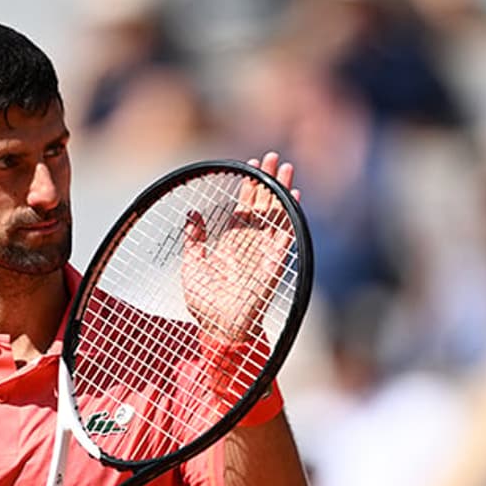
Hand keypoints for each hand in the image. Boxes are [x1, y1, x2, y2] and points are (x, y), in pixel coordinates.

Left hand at [181, 151, 301, 342]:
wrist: (219, 328)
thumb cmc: (205, 304)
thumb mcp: (192, 265)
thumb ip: (194, 240)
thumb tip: (191, 214)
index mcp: (230, 245)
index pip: (242, 209)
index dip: (246, 188)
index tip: (249, 166)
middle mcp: (249, 245)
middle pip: (261, 206)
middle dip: (266, 181)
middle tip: (271, 156)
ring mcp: (264, 253)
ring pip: (275, 215)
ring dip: (281, 192)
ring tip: (285, 168)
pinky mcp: (274, 263)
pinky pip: (286, 236)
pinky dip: (290, 216)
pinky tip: (293, 197)